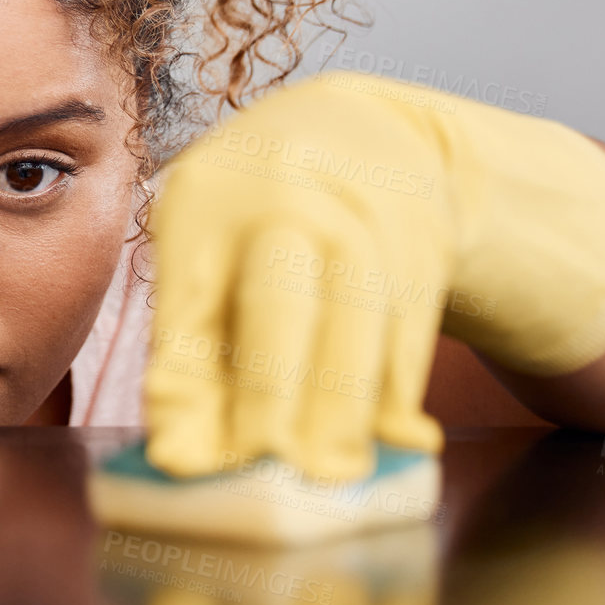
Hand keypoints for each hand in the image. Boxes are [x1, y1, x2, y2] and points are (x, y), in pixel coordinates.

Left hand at [143, 71, 604, 480]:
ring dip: (344, 406)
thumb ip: (194, 353)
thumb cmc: (258, 222)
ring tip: (329, 472)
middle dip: (271, 389)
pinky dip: (399, 387)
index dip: (188, 382)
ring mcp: (358, 202)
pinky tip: (389, 435)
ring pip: (356, 314)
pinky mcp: (424, 228)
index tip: (184, 458)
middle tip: (266, 467)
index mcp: (201, 196)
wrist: (361, 132)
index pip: (188, 300)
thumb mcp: (207, 259)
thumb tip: (180, 452)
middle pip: (278, 296)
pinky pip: (411, 320)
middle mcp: (278, 188)